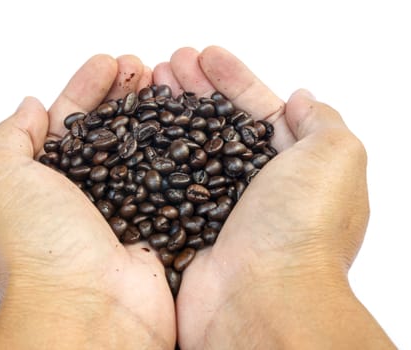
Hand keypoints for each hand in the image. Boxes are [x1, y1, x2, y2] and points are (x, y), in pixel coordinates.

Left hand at [0, 55, 175, 348]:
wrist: (91, 310)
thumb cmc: (37, 246)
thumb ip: (8, 137)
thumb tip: (31, 108)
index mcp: (40, 186)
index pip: (65, 123)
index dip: (84, 89)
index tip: (108, 64)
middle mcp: (79, 200)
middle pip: (106, 134)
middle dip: (123, 97)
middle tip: (143, 69)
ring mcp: (118, 214)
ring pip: (138, 153)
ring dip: (152, 118)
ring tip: (168, 86)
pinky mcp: (153, 228)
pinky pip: (166, 183)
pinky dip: (177, 154)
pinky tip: (188, 126)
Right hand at [154, 46, 394, 348]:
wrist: (261, 298)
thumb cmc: (302, 227)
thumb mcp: (336, 158)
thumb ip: (322, 122)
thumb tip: (301, 100)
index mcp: (289, 168)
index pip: (256, 111)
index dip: (232, 80)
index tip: (206, 55)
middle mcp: (252, 188)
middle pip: (215, 126)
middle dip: (193, 91)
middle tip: (167, 65)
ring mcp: (216, 208)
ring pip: (187, 150)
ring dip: (167, 115)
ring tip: (146, 85)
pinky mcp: (185, 227)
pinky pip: (164, 184)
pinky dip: (149, 157)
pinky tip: (133, 131)